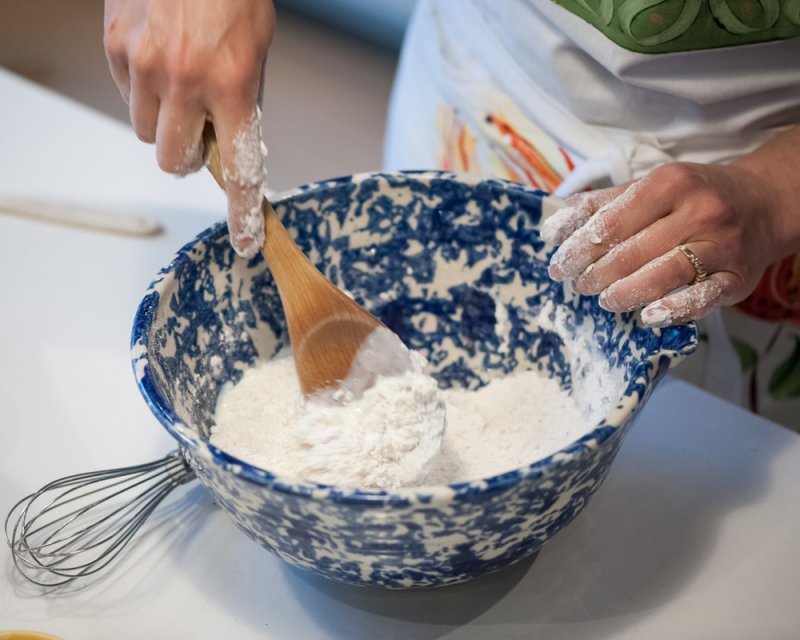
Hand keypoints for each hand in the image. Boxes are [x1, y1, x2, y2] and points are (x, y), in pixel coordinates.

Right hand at [103, 0, 274, 257]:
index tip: (247, 239)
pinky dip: (143, 90)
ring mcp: (143, 65)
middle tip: (199, 129)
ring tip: (179, 83)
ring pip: (146, 133)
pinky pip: (126, 96)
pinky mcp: (114, 48)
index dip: (242, 210)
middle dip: (187, 155)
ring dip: (164, 122)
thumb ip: (244, 100)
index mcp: (232, 85)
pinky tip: (158, 59)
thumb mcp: (257, 50)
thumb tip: (229, 141)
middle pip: (173, 162)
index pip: (239, 167)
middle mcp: (185, 81)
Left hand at [541, 160, 794, 326]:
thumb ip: (599, 206)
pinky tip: (648, 316)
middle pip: (630, 253)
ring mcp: (720, 246)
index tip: (558, 266)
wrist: (763, 204)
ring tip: (605, 301)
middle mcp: (698, 212)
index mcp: (668, 184)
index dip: (577, 249)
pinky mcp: (737, 277)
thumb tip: (552, 229)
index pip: (610, 224)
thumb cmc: (692, 197)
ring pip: (662, 275)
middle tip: (577, 285)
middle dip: (594, 275)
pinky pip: (701, 298)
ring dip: (624, 294)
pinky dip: (672, 309)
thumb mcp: (648, 188)